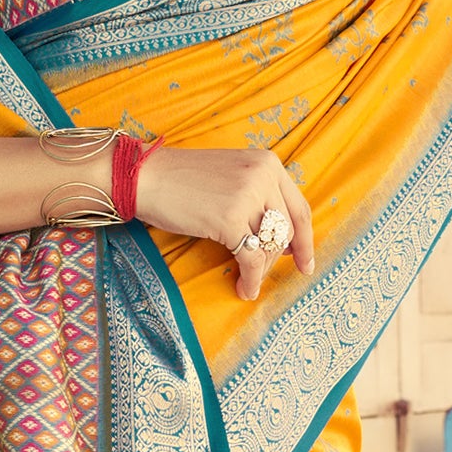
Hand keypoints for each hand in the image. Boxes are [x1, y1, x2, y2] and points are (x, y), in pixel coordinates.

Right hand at [133, 142, 315, 299]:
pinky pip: (252, 259)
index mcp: (267, 163)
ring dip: (261, 271)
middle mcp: (263, 176)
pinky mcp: (230, 219)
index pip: (298, 208)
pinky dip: (251, 279)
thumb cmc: (182, 180)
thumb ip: (259, 195)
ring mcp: (247, 196)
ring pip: (271, 246)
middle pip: (287, 230)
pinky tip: (243, 288)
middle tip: (267, 275)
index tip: (305, 261)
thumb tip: (282, 238)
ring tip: (248, 281)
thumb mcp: (232, 175)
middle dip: (280, 259)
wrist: (146, 177)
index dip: (305, 240)